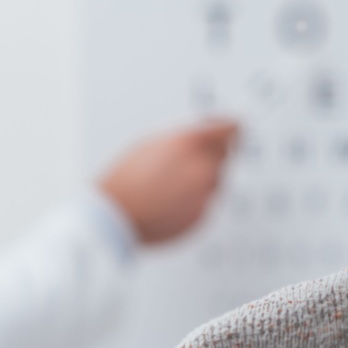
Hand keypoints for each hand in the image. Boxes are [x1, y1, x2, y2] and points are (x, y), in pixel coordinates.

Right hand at [98, 119, 239, 245]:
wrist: (116, 217)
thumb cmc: (127, 179)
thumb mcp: (151, 143)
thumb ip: (184, 138)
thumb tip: (202, 137)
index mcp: (191, 144)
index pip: (232, 130)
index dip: (230, 129)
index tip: (232, 130)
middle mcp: (203, 169)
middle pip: (224, 156)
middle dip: (209, 156)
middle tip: (185, 162)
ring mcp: (204, 195)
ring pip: (215, 182)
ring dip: (201, 180)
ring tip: (170, 185)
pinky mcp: (202, 217)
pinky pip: (206, 203)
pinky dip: (194, 201)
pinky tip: (170, 200)